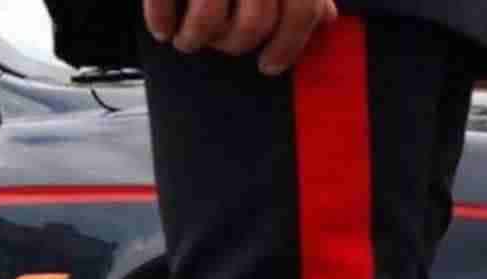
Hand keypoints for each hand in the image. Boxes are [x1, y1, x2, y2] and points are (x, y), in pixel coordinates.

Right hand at [143, 0, 338, 74]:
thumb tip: (325, 17)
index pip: (299, 10)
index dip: (288, 45)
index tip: (271, 65)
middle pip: (252, 24)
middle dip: (234, 45)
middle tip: (222, 45)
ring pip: (208, 21)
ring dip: (194, 39)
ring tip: (188, 39)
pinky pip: (165, 2)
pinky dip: (161, 21)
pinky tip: (164, 28)